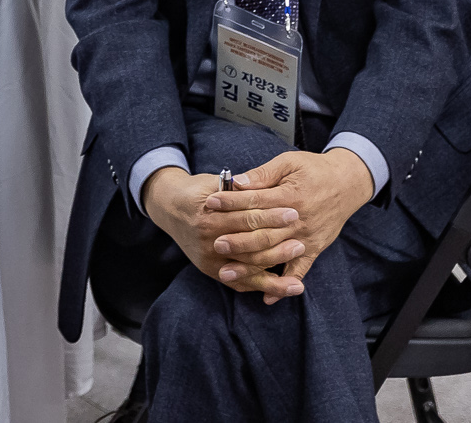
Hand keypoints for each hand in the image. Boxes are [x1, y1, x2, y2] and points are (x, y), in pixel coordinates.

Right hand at [143, 166, 302, 303]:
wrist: (170, 209)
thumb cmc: (198, 193)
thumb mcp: (213, 183)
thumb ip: (236, 189)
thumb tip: (259, 186)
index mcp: (209, 218)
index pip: (247, 218)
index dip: (271, 215)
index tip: (293, 212)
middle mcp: (208, 242)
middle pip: (251, 245)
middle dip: (278, 242)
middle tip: (301, 240)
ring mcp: (210, 260)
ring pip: (250, 269)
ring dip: (278, 266)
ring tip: (299, 263)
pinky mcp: (213, 272)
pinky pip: (244, 283)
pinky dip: (268, 286)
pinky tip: (290, 286)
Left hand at [201, 148, 377, 288]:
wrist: (348, 183)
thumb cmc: (315, 170)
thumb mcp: (288, 163)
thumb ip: (263, 174)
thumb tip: (237, 182)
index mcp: (291, 196)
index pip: (255, 201)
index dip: (231, 202)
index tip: (209, 203)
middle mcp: (299, 221)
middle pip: (264, 234)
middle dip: (238, 240)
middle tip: (215, 244)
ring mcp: (307, 238)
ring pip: (275, 255)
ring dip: (251, 266)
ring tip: (227, 272)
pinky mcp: (315, 249)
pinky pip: (300, 271)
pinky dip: (284, 285)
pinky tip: (266, 298)